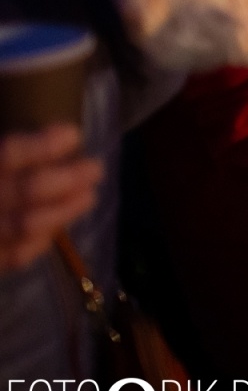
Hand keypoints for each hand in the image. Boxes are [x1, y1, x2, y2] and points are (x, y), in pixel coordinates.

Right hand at [0, 126, 103, 273]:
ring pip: (25, 225)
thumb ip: (12, 153)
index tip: (74, 134)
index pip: (9, 155)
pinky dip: (39, 242)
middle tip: (95, 168)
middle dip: (67, 179)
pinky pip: (13, 257)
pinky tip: (57, 227)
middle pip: (25, 190)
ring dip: (64, 210)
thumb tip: (56, 133)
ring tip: (88, 196)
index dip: (43, 146)